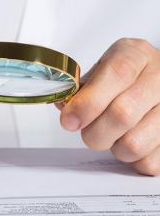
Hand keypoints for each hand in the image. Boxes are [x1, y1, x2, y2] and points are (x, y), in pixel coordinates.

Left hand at [60, 38, 159, 175]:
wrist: (156, 80)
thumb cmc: (123, 78)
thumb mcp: (101, 71)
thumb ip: (80, 89)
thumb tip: (65, 108)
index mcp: (136, 55)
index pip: (117, 74)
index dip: (88, 102)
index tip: (69, 120)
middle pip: (122, 114)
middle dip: (94, 132)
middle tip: (88, 132)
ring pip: (134, 143)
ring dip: (114, 147)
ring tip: (113, 137)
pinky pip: (148, 161)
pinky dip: (132, 160)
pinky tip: (129, 143)